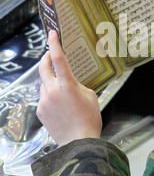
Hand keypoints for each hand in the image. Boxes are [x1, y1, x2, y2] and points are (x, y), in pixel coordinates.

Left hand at [37, 30, 101, 145]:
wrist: (78, 142)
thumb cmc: (89, 119)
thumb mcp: (90, 96)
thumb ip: (77, 85)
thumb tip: (69, 83)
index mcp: (67, 85)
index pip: (59, 59)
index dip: (55, 44)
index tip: (52, 33)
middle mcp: (52, 91)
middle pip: (43, 67)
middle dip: (46, 58)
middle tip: (50, 54)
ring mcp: (44, 101)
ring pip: (44, 84)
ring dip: (51, 83)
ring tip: (64, 95)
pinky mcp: (40, 111)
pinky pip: (44, 98)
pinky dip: (50, 97)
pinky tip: (60, 107)